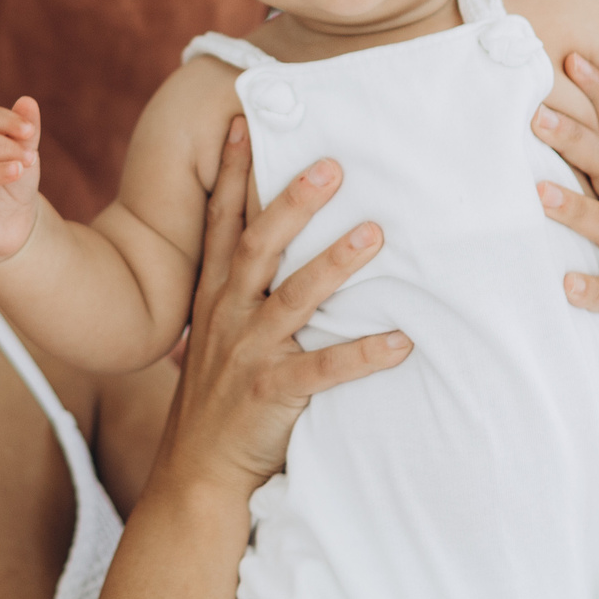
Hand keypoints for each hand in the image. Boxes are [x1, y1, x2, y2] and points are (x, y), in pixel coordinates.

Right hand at [152, 117, 412, 498]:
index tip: (241, 124)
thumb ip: (236, 293)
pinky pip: (323, 372)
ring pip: (294, 300)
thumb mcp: (215, 337)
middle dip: (292, 204)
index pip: (220, 225)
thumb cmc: (218, 399)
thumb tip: (267, 247)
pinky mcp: (270, 395)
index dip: (229, 174)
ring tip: (375, 234)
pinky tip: (402, 341)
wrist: (196, 474)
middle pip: (257, 247)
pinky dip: (363, 356)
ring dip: (335, 265)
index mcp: (213, 298)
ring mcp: (248, 355)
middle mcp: (226, 317)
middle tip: (331, 167)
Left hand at [531, 52, 598, 392]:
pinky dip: (593, 287)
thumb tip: (503, 116)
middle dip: (576, 141)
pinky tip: (566, 284)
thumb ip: (553, 169)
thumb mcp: (579, 213)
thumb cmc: (591, 260)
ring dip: (576, 209)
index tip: (570, 58)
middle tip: (535, 119)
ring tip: (539, 196)